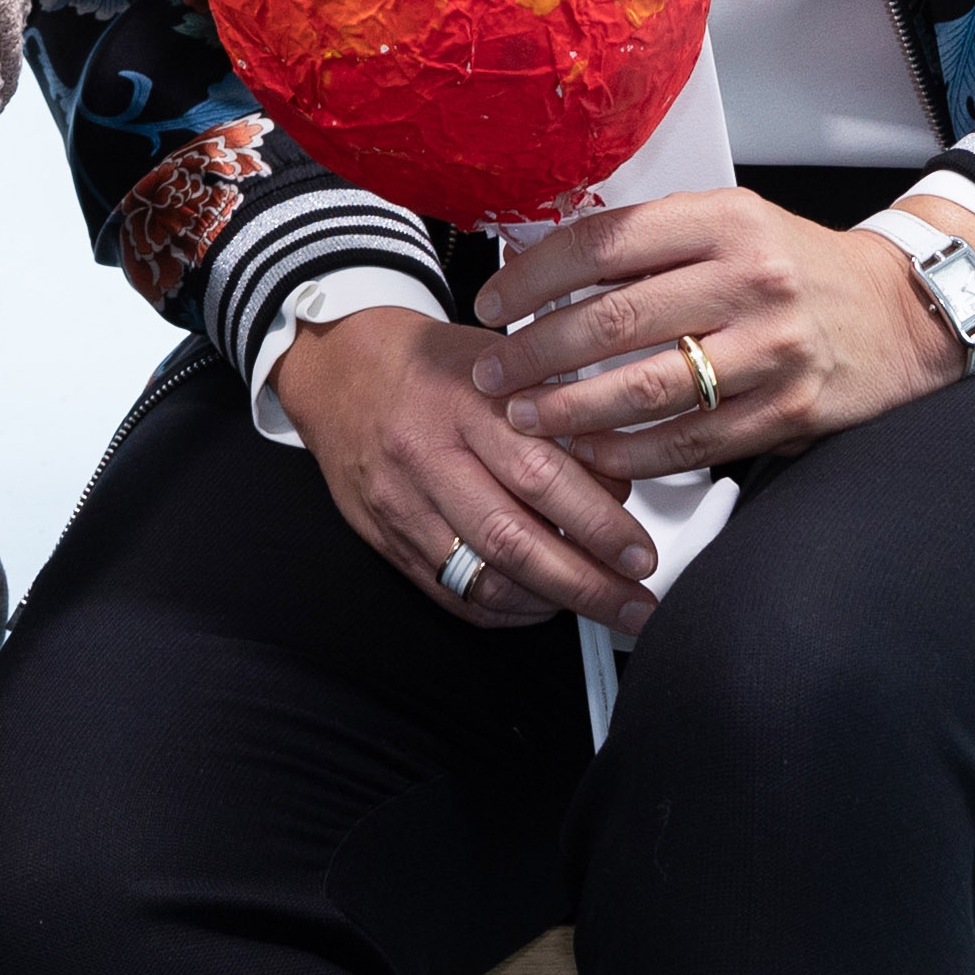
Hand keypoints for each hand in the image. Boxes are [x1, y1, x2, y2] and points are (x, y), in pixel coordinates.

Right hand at [270, 307, 663, 630]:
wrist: (334, 367)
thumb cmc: (424, 364)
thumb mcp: (496, 364)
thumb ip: (553, 417)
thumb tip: (615, 484)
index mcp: (462, 403)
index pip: (539, 474)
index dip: (598, 523)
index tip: (640, 553)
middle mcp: (426, 456)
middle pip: (514, 539)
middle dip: (587, 583)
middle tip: (635, 601)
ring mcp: (401, 503)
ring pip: (484, 577)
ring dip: (552, 603)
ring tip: (597, 605)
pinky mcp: (386, 538)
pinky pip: (453, 594)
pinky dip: (506, 611)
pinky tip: (540, 605)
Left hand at [469, 190, 974, 484]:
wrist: (902, 312)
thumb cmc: (798, 266)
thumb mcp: (732, 224)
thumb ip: (653, 245)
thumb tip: (545, 269)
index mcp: (724, 220)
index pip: (603, 243)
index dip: (533, 276)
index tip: (492, 302)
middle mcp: (749, 279)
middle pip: (613, 320)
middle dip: (535, 353)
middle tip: (492, 373)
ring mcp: (771, 349)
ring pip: (645, 388)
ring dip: (571, 410)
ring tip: (526, 417)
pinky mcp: (789, 409)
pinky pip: (690, 440)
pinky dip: (630, 453)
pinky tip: (593, 454)